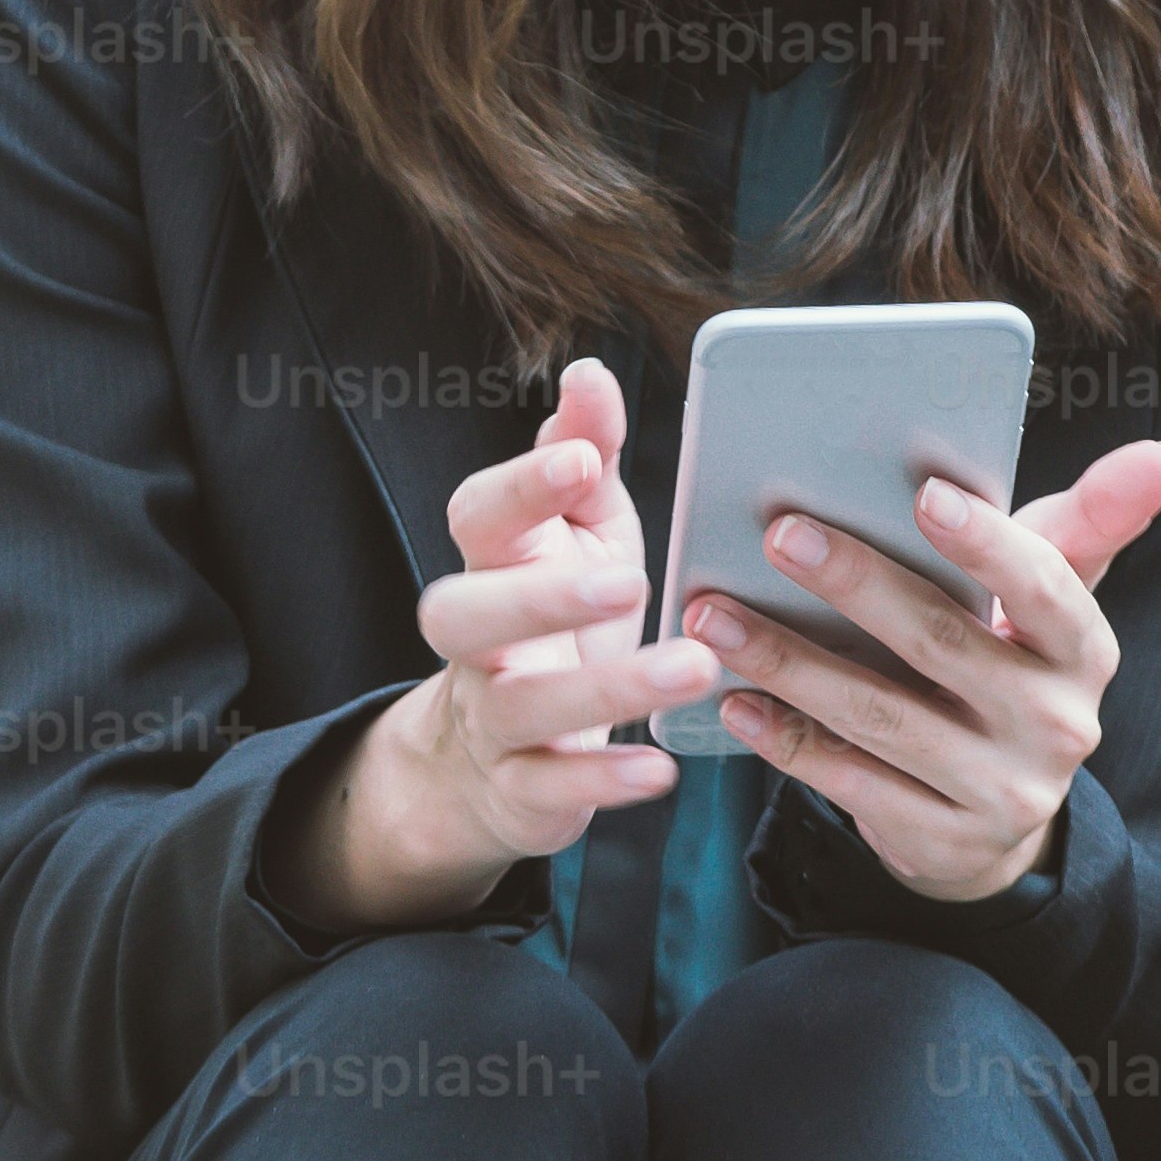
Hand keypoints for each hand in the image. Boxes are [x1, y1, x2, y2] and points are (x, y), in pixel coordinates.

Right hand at [280, 358, 713, 934]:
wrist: (494, 758)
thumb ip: (586, 456)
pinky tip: (661, 768)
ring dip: (607, 687)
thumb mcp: (582, 535)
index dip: (522, 486)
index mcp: (494, 563)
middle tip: (629, 582)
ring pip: (521, 705)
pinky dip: (602, 779)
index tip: (580, 456)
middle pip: (465, 614)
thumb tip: (589, 373)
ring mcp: (491, 717)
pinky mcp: (521, 788)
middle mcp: (477, 642)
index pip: (479, 516)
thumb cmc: (560, 620)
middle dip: (541, 596)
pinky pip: (550, 785)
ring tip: (694, 667)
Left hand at [688, 438, 1160, 899]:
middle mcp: (1057, 726)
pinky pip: (851, 782)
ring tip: (715, 614)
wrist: (999, 818)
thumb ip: (1087, 523)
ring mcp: (1001, 791)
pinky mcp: (941, 839)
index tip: (923, 492)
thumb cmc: (1011, 665)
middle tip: (778, 533)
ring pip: (882, 718)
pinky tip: (734, 698)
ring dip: (791, 661)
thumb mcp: (1051, 601)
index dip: (988, 545)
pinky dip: (786, 739)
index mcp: (1085, 651)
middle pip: (944, 646)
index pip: (1045, 589)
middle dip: (856, 585)